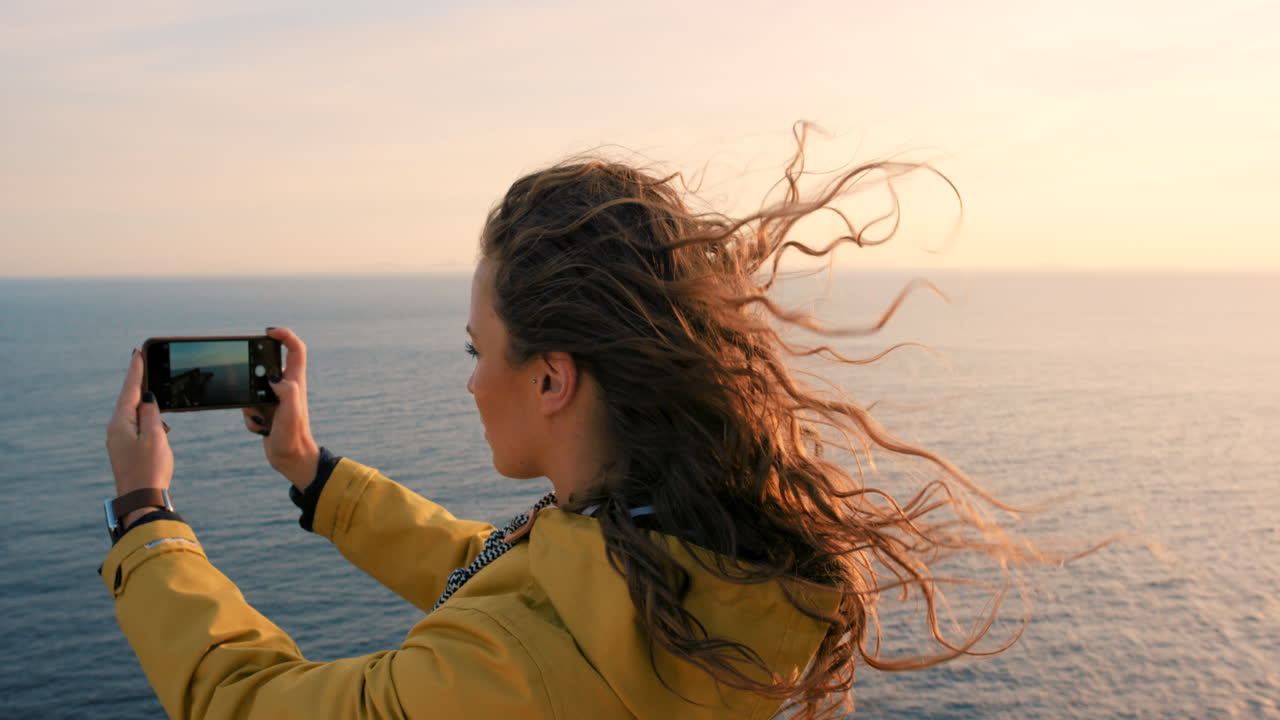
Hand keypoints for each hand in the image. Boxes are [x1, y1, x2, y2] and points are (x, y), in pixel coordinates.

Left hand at [106, 349, 174, 526]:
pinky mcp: (126, 450)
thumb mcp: (154, 436)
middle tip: (145, 363)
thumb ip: (151, 413)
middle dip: (139, 382)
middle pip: (129, 398)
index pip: (129, 389)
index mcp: (120, 422)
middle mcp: (116, 429)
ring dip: (146, 403)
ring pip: (134, 413)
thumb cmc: (149, 469)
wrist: (140, 499)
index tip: (137, 351)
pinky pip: (137, 426)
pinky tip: (159, 423)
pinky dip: (148, 419)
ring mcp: (120, 440)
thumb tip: (146, 397)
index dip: (135, 369)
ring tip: (156, 391)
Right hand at [243, 327, 319, 489]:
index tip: (268, 332)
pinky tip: (262, 428)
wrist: (289, 459)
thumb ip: (287, 392)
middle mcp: (285, 387)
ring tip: (263, 420)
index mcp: (295, 382)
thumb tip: (274, 378)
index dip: (285, 335)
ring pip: (251, 388)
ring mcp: (273, 399)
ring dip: (250, 405)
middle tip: (255, 397)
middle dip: (254, 378)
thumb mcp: (291, 413)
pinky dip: (250, 418)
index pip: (295, 349)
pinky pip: (247, 405)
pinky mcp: (264, 410)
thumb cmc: (294, 437)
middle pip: (266, 367)